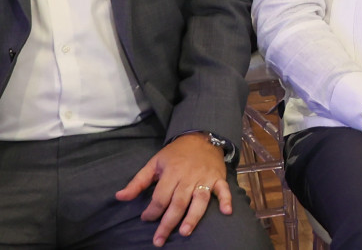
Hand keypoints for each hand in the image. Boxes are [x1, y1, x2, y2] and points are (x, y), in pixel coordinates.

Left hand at [115, 133, 229, 246]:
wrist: (201, 137)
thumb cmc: (175, 153)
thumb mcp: (154, 163)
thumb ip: (138, 182)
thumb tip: (119, 197)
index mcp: (172, 172)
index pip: (161, 197)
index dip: (152, 211)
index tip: (146, 218)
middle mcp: (189, 176)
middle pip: (178, 203)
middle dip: (168, 223)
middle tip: (159, 240)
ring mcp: (205, 177)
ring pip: (200, 200)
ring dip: (193, 216)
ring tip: (185, 232)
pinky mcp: (219, 178)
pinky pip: (224, 189)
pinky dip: (226, 200)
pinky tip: (226, 212)